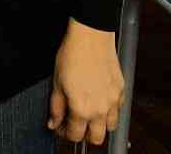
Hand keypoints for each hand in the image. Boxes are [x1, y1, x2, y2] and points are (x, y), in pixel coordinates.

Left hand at [48, 18, 123, 145]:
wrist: (91, 37)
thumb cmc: (72, 55)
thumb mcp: (56, 82)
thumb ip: (56, 106)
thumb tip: (54, 122)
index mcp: (82, 109)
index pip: (75, 135)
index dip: (65, 133)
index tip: (60, 126)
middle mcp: (101, 110)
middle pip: (97, 138)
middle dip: (85, 135)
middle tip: (74, 124)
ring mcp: (113, 102)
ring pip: (110, 127)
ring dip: (99, 125)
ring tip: (88, 113)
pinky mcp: (121, 92)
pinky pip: (118, 110)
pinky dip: (110, 111)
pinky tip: (100, 101)